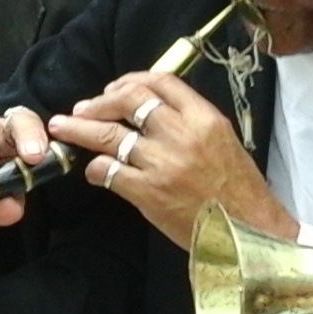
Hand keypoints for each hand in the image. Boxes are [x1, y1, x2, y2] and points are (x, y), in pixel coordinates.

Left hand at [50, 72, 294, 249]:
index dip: (129, 81)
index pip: (159, 83)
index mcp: (204, 118)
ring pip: (111, 135)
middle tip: (80, 108)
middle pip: (129, 101)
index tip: (113, 89)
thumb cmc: (237, 189)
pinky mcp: (149, 193)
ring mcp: (163, 163)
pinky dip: (96, 168)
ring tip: (63, 127)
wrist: (249, 232)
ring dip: (81, 129)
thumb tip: (146, 110)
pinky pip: (110, 171)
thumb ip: (187, 121)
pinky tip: (94, 171)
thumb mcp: (222, 140)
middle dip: (98, 102)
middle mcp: (182, 134)